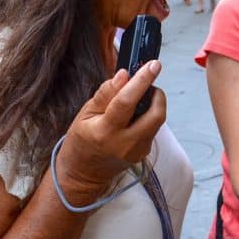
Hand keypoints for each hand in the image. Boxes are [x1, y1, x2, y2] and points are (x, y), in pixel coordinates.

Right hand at [54, 61, 165, 200]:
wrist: (83, 173)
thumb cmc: (81, 140)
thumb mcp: (84, 114)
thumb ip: (106, 94)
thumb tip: (124, 75)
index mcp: (105, 132)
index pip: (127, 102)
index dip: (142, 80)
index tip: (153, 65)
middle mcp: (125, 143)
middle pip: (155, 114)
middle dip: (157, 93)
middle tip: (147, 83)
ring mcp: (137, 151)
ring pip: (157, 120)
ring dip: (153, 104)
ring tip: (138, 98)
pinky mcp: (144, 153)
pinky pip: (153, 129)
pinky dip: (148, 116)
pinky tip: (135, 116)